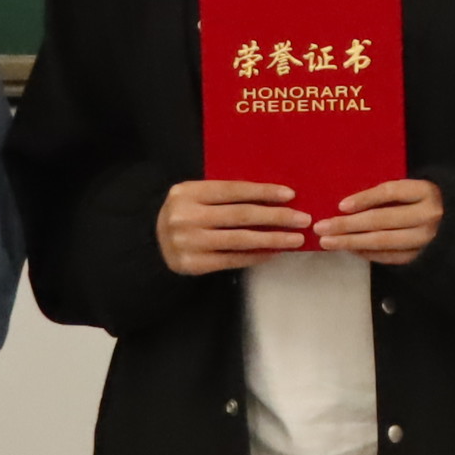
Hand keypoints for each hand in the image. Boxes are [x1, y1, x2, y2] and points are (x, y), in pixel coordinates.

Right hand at [159, 175, 313, 274]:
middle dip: (276, 217)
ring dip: (273, 239)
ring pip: (240, 240)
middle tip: (302, 219)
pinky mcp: (193, 264)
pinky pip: (233, 259)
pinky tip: (274, 252)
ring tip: (295, 239)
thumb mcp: (196, 196)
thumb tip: (273, 196)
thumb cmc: (185, 214)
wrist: (152, 243)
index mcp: (188, 192)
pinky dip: (256, 255)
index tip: (290, 195)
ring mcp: (189, 242)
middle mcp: (186, 216)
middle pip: (241, 215)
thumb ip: (224, 195)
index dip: (263, 192)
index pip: (233, 190)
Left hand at [314, 178, 444, 264]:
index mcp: (425, 191)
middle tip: (322, 227)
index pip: (390, 192)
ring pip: (382, 241)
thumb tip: (349, 203)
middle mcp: (428, 215)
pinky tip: (350, 249)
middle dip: (347, 225)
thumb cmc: (428, 201)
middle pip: (381, 220)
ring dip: (352, 242)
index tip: (340, 205)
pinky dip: (367, 253)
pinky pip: (389, 256)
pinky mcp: (421, 256)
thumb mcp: (416, 189)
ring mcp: (426, 238)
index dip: (365, 198)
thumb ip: (392, 194)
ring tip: (328, 242)